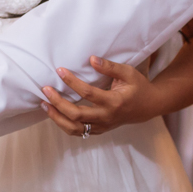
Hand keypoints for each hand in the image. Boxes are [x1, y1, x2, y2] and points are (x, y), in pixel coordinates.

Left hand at [39, 56, 162, 136]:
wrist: (148, 107)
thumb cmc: (138, 87)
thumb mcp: (128, 73)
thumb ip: (110, 67)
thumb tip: (91, 59)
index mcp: (114, 102)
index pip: (88, 93)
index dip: (72, 82)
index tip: (60, 70)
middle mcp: (107, 117)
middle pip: (77, 115)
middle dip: (58, 103)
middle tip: (46, 89)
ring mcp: (102, 126)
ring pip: (74, 128)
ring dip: (57, 117)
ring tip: (44, 104)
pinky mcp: (99, 130)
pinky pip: (78, 132)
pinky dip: (64, 125)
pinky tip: (54, 113)